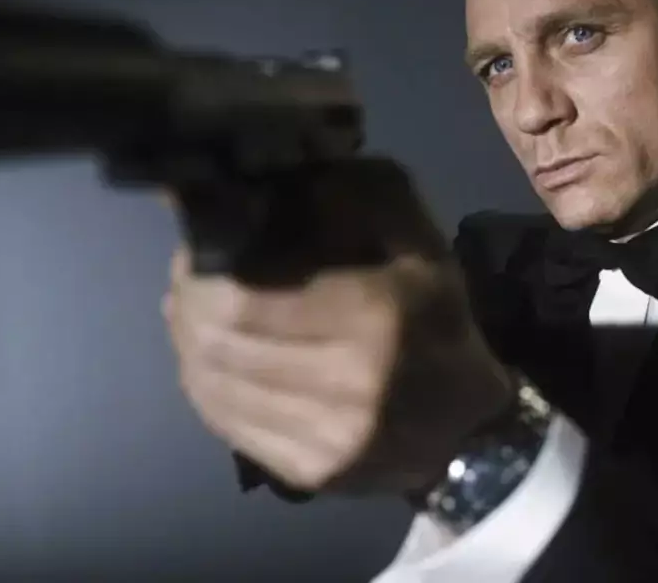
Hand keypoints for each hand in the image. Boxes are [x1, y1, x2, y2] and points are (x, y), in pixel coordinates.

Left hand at [161, 159, 513, 494]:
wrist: (470, 424)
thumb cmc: (435, 316)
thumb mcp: (413, 235)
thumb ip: (349, 196)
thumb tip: (262, 182)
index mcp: (372, 315)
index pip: (241, 300)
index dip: (201, 273)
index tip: (196, 250)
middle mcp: (346, 384)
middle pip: (217, 344)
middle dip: (187, 306)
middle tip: (188, 281)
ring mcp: (324, 439)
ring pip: (210, 386)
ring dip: (189, 345)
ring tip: (195, 317)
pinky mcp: (306, 474)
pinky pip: (224, 424)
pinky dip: (206, 386)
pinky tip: (212, 361)